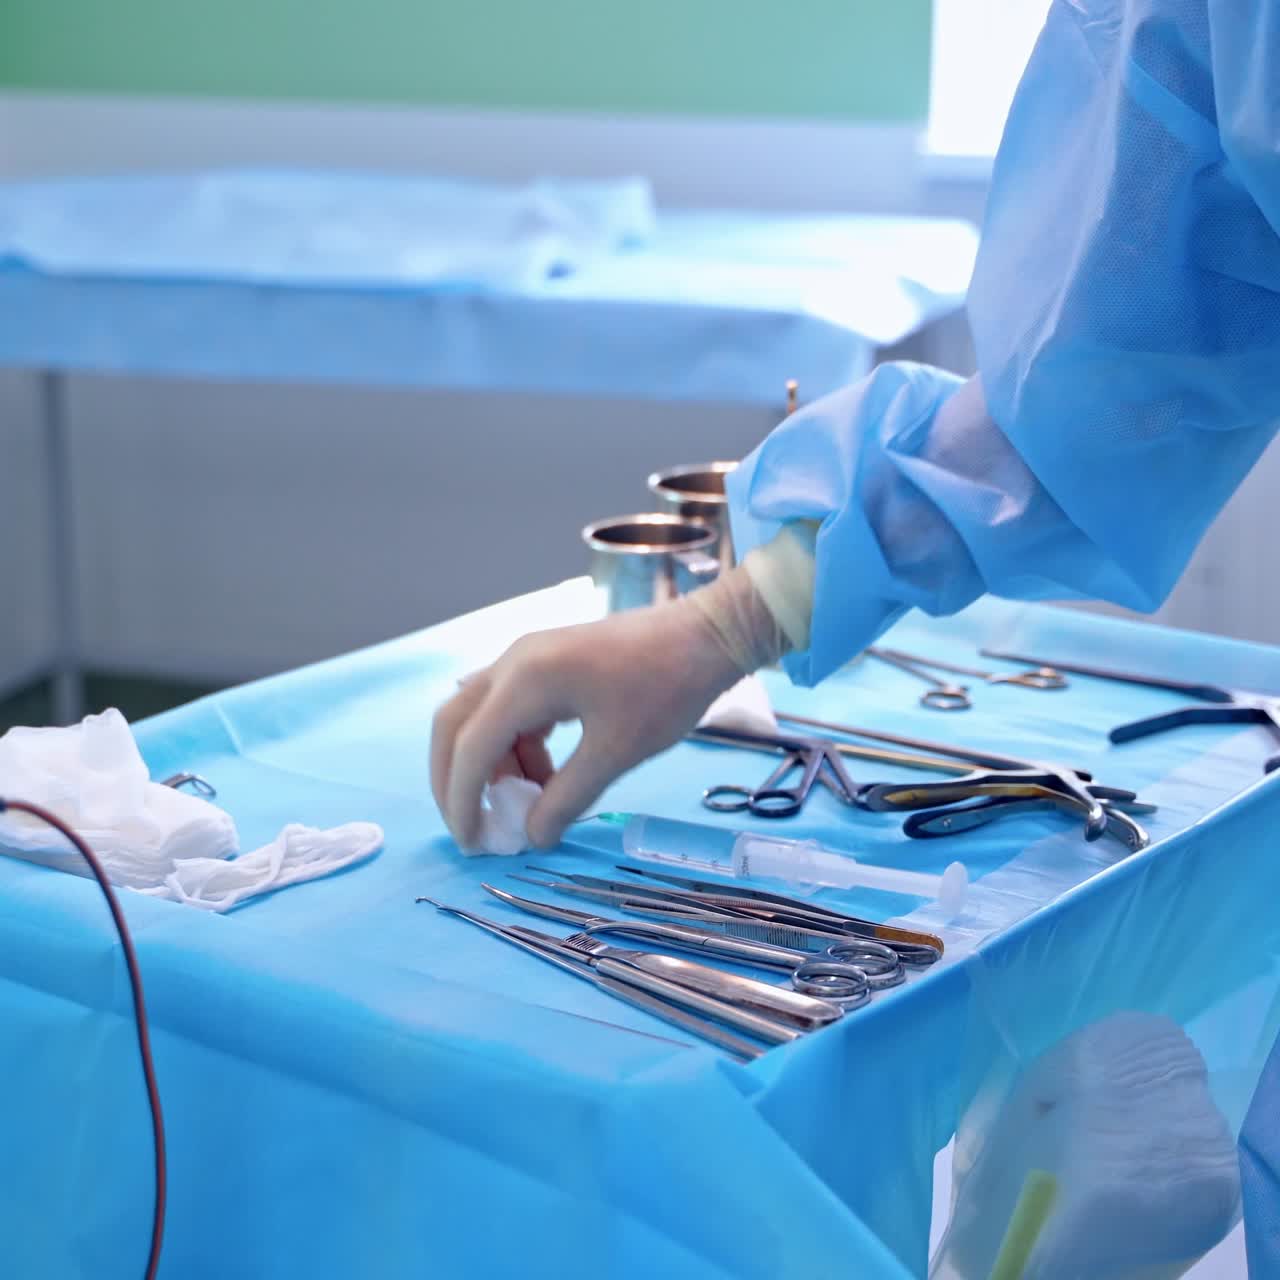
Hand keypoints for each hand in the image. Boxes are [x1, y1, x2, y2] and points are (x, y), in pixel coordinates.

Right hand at [431, 597, 743, 849]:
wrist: (704, 636)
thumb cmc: (665, 690)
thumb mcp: (616, 753)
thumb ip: (567, 798)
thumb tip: (532, 838)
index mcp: (524, 680)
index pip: (469, 748)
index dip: (463, 801)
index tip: (474, 844)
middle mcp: (513, 662)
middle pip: (455, 725)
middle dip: (455, 780)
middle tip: (474, 827)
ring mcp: (528, 658)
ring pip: (482, 717)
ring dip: (492, 765)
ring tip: (525, 807)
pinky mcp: (546, 662)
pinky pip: (511, 709)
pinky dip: (516, 747)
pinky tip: (546, 778)